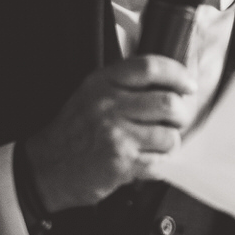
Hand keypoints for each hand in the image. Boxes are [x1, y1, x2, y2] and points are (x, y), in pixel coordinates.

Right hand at [25, 56, 196, 210]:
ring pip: (169, 136)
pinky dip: (161, 163)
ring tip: (158, 145)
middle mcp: (108, 105)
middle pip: (168, 103)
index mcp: (102, 83)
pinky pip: (161, 162)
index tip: (188, 86)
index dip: (177, 75)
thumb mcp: (91, 95)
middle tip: (176, 121)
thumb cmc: (75, 131)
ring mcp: (115, 135)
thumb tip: (172, 83)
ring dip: (171, 143)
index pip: (149, 67)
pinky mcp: (121, 162)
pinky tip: (148, 161)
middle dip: (182, 115)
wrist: (46, 167)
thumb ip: (125, 85)